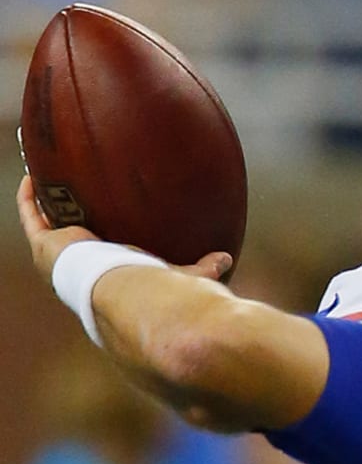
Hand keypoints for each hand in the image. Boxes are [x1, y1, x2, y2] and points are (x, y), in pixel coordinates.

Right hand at [17, 175, 231, 282]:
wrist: (123, 290)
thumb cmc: (152, 288)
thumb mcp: (178, 274)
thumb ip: (202, 268)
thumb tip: (228, 260)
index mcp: (106, 275)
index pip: (100, 259)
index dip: (97, 247)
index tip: (100, 230)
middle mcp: (78, 268)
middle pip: (70, 240)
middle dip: (68, 221)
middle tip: (71, 197)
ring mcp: (58, 256)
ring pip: (46, 224)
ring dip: (45, 204)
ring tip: (45, 179)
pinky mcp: (45, 243)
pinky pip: (31, 214)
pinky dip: (30, 196)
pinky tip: (33, 173)